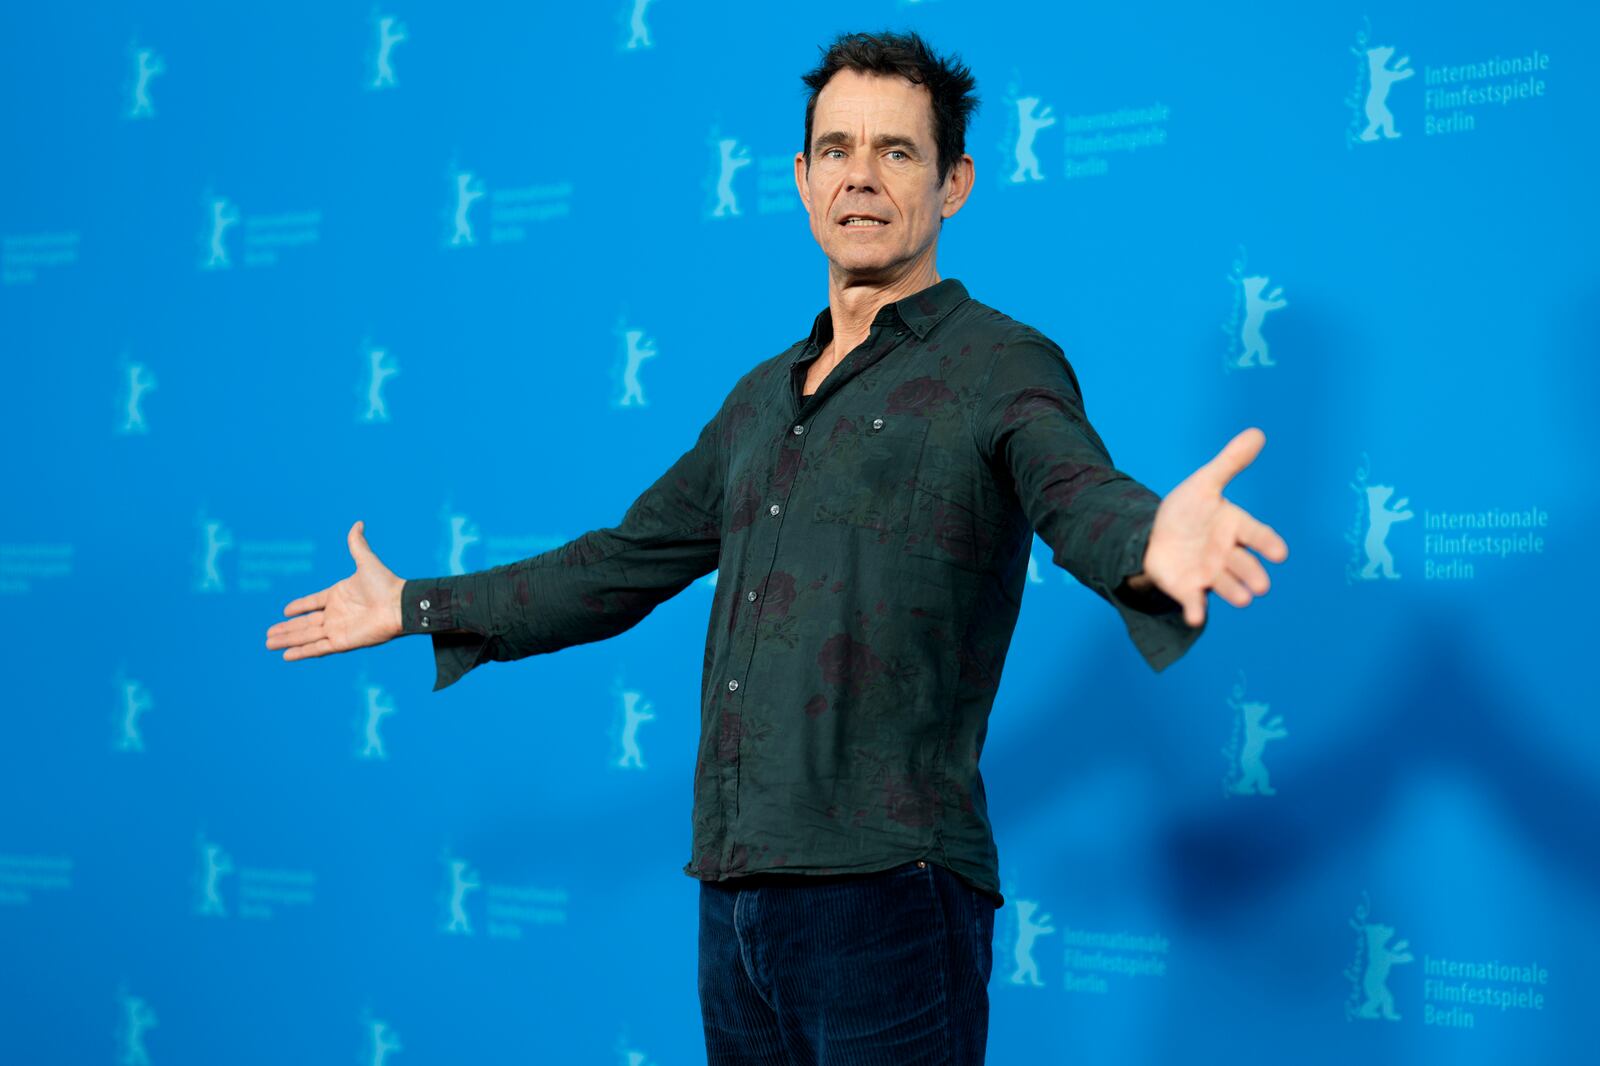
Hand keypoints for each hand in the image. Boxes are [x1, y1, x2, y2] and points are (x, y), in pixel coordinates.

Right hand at [265, 520, 405, 660]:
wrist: (400, 604)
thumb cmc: (386, 584)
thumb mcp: (367, 561)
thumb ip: (357, 545)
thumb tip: (358, 523)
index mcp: (338, 595)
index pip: (313, 602)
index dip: (299, 606)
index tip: (285, 610)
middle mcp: (336, 614)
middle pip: (305, 623)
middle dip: (286, 629)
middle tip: (267, 635)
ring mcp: (338, 629)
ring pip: (306, 636)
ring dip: (287, 640)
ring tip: (268, 643)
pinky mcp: (342, 642)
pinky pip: (317, 648)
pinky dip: (301, 651)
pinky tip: (286, 656)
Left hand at [1138, 427, 1288, 626]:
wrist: (1154, 535)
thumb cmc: (1187, 512)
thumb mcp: (1204, 484)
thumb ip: (1230, 463)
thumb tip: (1258, 432)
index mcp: (1235, 528)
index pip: (1257, 535)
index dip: (1268, 544)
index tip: (1280, 553)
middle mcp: (1227, 554)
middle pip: (1244, 565)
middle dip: (1253, 575)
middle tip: (1260, 586)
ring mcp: (1209, 573)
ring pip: (1225, 585)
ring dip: (1233, 592)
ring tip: (1243, 599)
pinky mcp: (1188, 589)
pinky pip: (1194, 602)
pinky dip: (1196, 610)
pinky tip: (1195, 617)